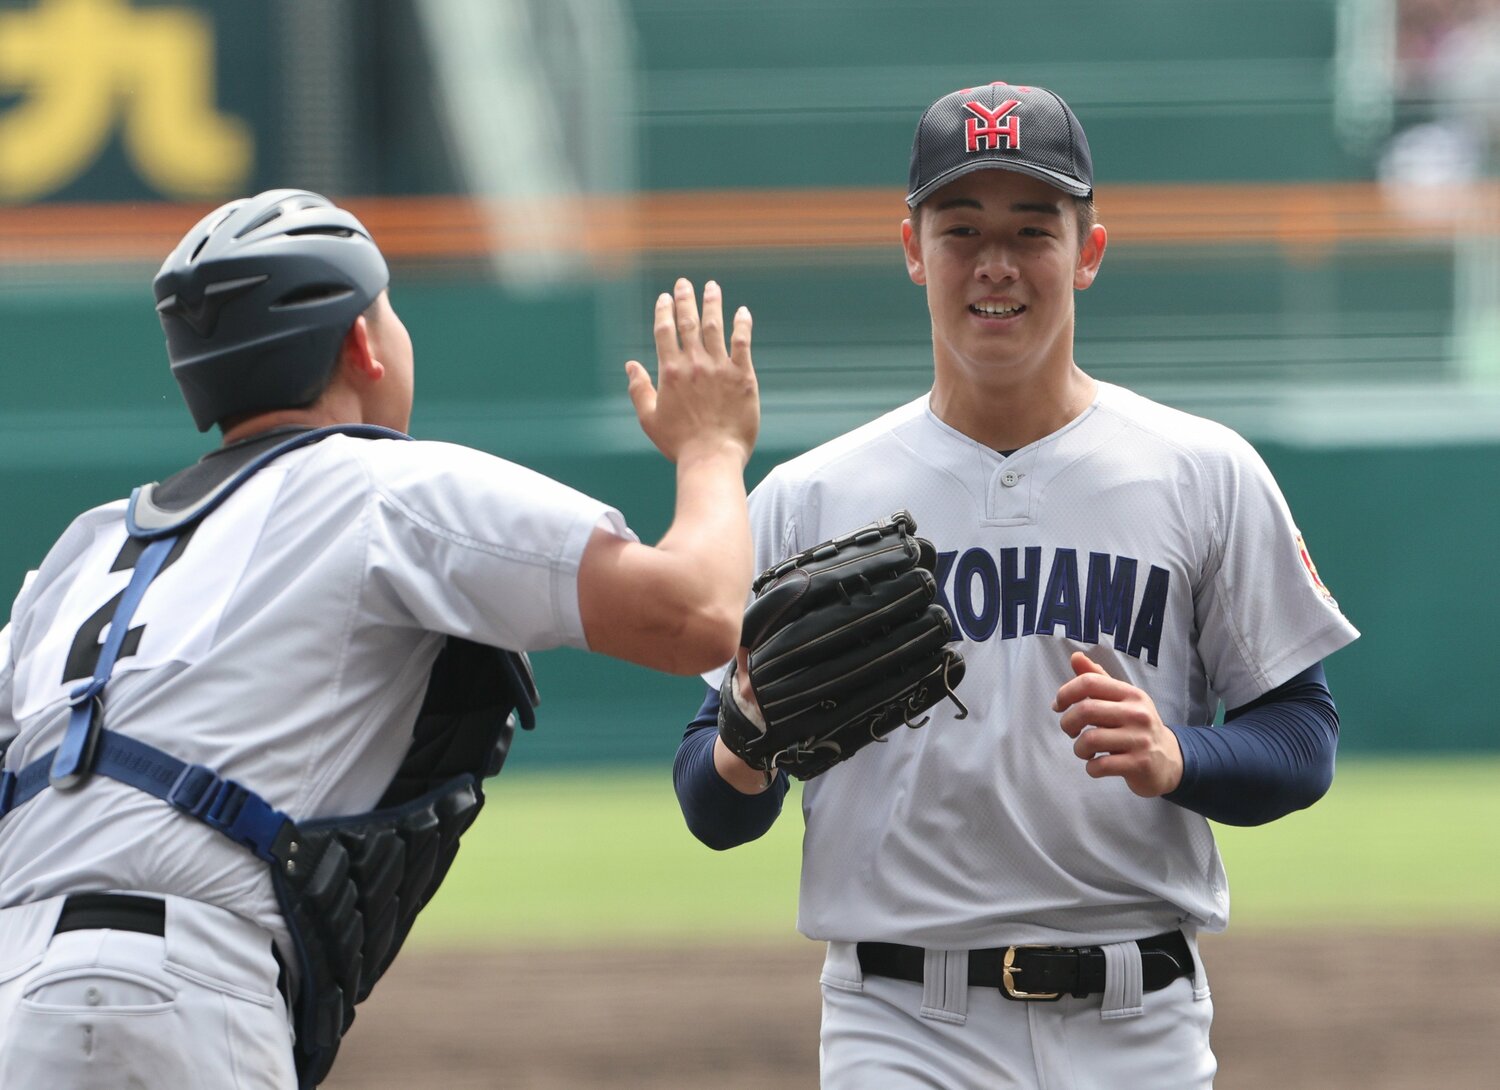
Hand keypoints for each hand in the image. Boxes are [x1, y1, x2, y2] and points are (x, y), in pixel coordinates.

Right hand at [625, 278, 758, 466]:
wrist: (712, 457)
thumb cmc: (679, 443)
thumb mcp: (649, 418)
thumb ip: (638, 389)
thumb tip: (630, 364)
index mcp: (670, 372)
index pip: (665, 331)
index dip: (664, 311)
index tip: (665, 297)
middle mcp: (694, 364)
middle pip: (689, 322)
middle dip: (685, 299)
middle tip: (685, 282)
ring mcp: (720, 368)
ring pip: (715, 326)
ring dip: (712, 304)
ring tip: (712, 287)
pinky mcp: (743, 376)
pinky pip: (742, 343)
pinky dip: (742, 325)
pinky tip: (743, 312)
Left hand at [1052, 651, 1182, 797]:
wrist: (1169, 761)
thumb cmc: (1135, 727)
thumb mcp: (1122, 700)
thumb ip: (1098, 679)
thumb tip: (1075, 657)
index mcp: (1131, 694)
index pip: (1090, 682)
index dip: (1065, 693)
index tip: (1058, 706)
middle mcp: (1138, 713)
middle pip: (1085, 710)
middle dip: (1067, 723)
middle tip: (1071, 731)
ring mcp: (1140, 740)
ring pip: (1090, 740)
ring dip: (1079, 749)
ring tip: (1085, 751)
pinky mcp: (1139, 764)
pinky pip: (1100, 765)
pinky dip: (1090, 768)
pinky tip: (1096, 764)